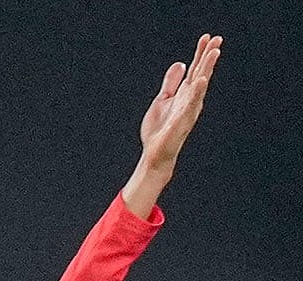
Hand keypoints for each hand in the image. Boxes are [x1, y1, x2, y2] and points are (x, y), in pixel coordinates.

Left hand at [139, 34, 222, 171]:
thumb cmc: (160, 129)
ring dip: (207, 68)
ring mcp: (188, 109)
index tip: (207, 37)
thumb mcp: (163, 99)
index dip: (201, 53)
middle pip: (201, 73)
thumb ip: (171, 83)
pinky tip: (201, 80)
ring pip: (200, 85)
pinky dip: (197, 92)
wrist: (155, 152)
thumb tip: (180, 63)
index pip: (196, 70)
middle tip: (217, 38)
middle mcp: (191, 100)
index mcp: (186, 94)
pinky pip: (191, 104)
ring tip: (214, 52)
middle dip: (208, 56)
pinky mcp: (182, 120)